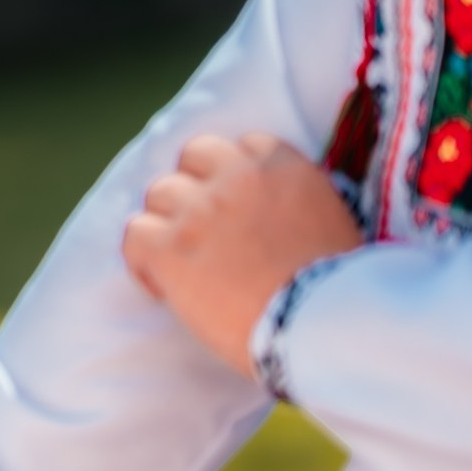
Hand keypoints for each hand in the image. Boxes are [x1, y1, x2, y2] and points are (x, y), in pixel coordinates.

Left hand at [122, 132, 362, 374]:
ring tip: (182, 259)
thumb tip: (277, 210)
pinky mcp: (169, 247)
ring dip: (167, 222)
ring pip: (159, 193)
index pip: (244, 145)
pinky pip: (134, 233)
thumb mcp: (334, 223)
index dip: (234, 174)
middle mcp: (237, 177)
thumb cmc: (337, 288)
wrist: (321, 325)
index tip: (236, 205)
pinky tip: (161, 285)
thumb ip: (299, 202)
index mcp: (284, 167)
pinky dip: (141, 258)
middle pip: (195, 155)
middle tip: (202, 226)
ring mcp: (199, 210)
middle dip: (196, 186)